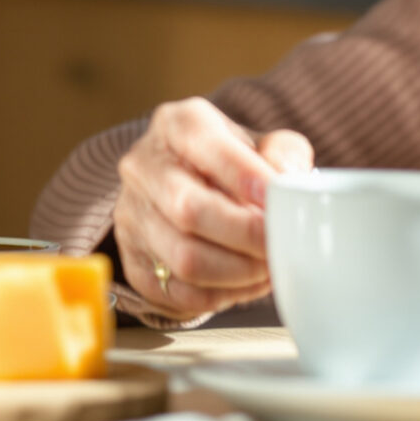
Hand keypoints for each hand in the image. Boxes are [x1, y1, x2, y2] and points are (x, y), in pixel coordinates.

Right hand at [111, 98, 313, 319]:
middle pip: (188, 209)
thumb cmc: (232, 165)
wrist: (187, 187)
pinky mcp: (132, 260)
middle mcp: (143, 167)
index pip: (205, 146)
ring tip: (271, 268)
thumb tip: (288, 183)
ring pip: (184, 258)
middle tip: (281, 244)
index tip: (275, 198)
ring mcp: (131, 215)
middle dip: (245, 234)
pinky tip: (249, 284)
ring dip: (238, 272)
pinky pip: (177, 292)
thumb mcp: (263, 144)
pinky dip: (222, 295)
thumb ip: (284, 154)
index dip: (244, 175)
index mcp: (176, 125)